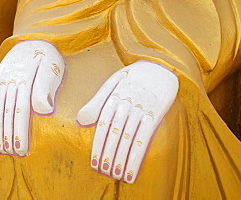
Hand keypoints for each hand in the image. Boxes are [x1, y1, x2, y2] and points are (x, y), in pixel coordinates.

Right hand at [0, 39, 64, 156]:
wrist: (32, 40)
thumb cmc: (47, 58)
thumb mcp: (51, 69)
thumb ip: (46, 88)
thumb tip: (44, 110)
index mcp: (24, 78)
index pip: (20, 109)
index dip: (20, 131)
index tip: (22, 149)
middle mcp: (9, 80)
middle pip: (6, 112)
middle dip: (8, 135)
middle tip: (12, 154)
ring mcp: (0, 82)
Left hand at [76, 60, 177, 183]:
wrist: (160, 65)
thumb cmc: (133, 77)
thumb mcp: (112, 82)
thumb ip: (96, 102)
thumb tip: (80, 120)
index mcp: (114, 95)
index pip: (103, 124)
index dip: (98, 144)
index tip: (94, 162)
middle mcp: (126, 102)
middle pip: (115, 133)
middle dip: (108, 154)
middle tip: (103, 171)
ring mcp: (141, 108)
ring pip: (129, 137)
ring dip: (122, 159)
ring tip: (117, 175)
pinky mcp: (155, 113)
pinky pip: (145, 137)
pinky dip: (137, 155)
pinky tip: (133, 169)